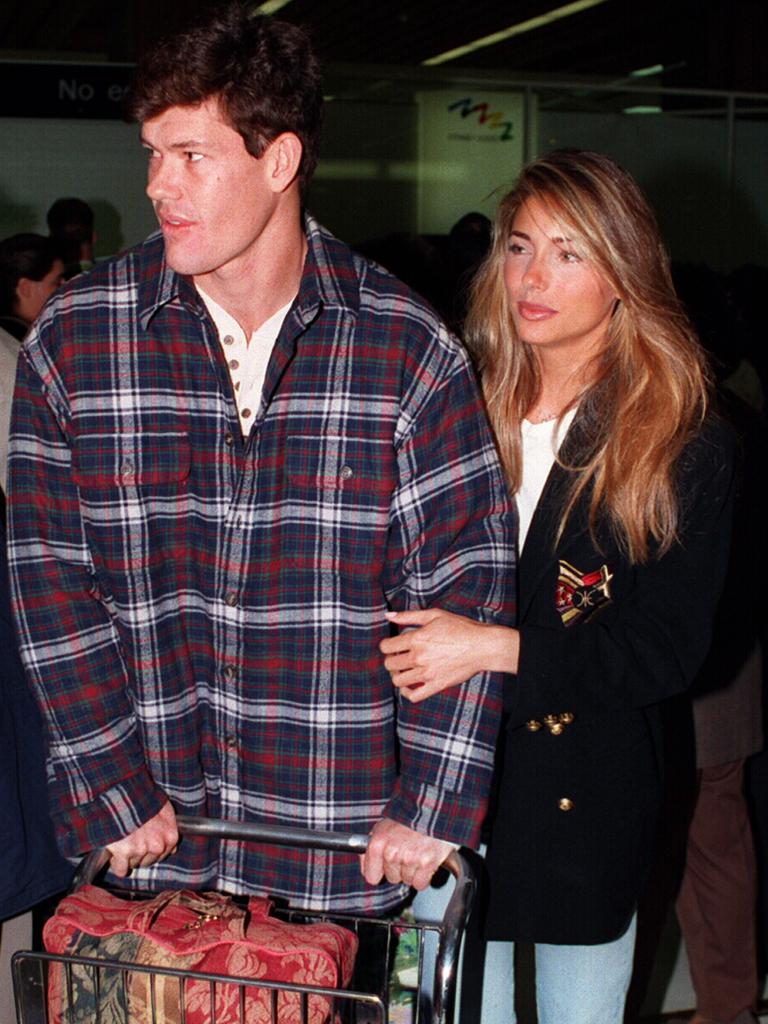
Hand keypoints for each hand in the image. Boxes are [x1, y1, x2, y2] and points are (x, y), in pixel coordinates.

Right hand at [105, 800, 178, 876]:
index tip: (144, 844)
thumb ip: (169, 829)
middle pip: (149, 861)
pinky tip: (115, 854)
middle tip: (132, 841)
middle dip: (140, 854)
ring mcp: (141, 850)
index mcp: (170, 836)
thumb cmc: (144, 799)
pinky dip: (116, 864)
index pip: (163, 855)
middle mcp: (158, 846)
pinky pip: (120, 869)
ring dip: (128, 857)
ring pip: (134, 864)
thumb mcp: (165, 810)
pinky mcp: (124, 853)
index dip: (151, 849)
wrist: (124, 794)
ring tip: (123, 841)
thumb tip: (172, 849)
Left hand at [360, 818, 453, 890]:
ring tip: (417, 853)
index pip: (371, 876)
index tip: (385, 867)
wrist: (431, 809)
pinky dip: (424, 876)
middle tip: (406, 852)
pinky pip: (420, 883)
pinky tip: (425, 861)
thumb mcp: (383, 827)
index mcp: (378, 844)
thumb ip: (372, 846)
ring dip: (412, 871)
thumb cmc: (407, 818)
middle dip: (399, 869)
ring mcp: (409, 859)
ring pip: (407, 880)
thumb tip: (364, 863)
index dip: (379, 872)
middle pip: (392, 878)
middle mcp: (392, 853)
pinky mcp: (426, 863)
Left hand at [381, 608, 515, 701]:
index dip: (386, 646)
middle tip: (399, 657)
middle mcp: (418, 658)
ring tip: (404, 670)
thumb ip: (408, 615)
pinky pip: (414, 696)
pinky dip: (406, 692)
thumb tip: (387, 615)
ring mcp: (427, 674)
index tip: (391, 646)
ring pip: (398, 680)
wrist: (482, 646)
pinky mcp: (436, 685)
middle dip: (391, 660)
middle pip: (390, 664)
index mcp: (416, 639)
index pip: (386, 647)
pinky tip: (409, 685)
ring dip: (397, 675)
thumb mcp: (434, 615)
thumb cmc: (460, 628)